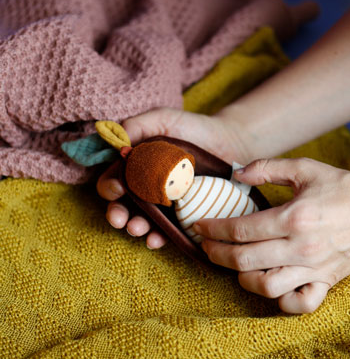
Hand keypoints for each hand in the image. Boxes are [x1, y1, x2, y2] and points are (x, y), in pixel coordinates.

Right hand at [96, 107, 247, 247]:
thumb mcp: (164, 119)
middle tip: (119, 219)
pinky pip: (169, 230)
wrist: (230, 142)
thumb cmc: (194, 129)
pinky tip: (156, 239)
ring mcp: (165, 204)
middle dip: (117, 214)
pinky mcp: (184, 215)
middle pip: (123, 205)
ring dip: (135, 227)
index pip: (114, 180)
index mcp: (136, 166)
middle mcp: (147, 187)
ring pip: (143, 221)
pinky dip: (159, 237)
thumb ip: (139, 125)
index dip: (109, 186)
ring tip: (136, 229)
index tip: (117, 188)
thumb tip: (117, 142)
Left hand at [193, 158, 349, 313]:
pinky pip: (300, 304)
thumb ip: (266, 168)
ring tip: (233, 264)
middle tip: (206, 246)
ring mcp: (314, 268)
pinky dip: (281, 301)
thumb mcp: (304, 168)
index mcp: (293, 218)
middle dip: (216, 254)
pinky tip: (271, 286)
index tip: (200, 226)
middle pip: (244, 260)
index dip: (214, 229)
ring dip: (241, 277)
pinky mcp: (326, 281)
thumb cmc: (343, 187)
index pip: (240, 229)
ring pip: (266, 286)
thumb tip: (236, 173)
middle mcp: (300, 247)